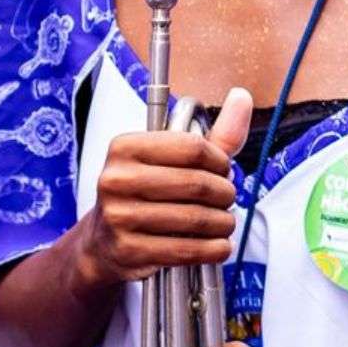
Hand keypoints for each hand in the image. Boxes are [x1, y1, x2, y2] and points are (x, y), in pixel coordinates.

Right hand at [73, 90, 251, 289]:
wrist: (105, 242)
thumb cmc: (149, 192)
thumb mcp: (176, 159)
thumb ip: (216, 132)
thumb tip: (242, 96)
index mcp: (125, 147)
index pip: (193, 148)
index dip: (221, 161)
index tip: (223, 170)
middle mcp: (116, 180)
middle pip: (198, 184)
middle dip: (225, 194)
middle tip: (227, 198)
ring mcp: (119, 217)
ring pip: (197, 219)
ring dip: (224, 223)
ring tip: (224, 222)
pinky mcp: (129, 250)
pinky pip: (189, 250)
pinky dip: (215, 248)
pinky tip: (218, 245)